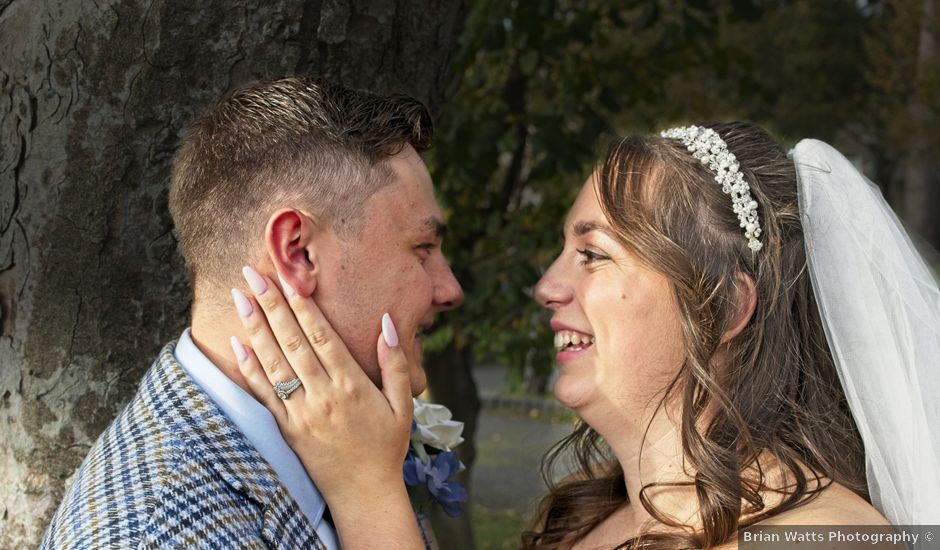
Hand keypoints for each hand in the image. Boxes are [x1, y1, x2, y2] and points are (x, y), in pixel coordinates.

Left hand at [230, 265, 422, 548]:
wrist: (364, 492)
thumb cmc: (387, 445)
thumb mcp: (402, 403)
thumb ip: (395, 362)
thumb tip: (386, 322)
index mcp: (352, 385)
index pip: (322, 336)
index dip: (303, 306)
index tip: (289, 279)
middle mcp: (323, 395)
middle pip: (293, 342)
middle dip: (272, 305)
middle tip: (253, 274)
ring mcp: (301, 412)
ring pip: (274, 362)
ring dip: (255, 327)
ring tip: (240, 297)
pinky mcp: (286, 428)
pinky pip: (264, 393)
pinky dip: (249, 367)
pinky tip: (237, 343)